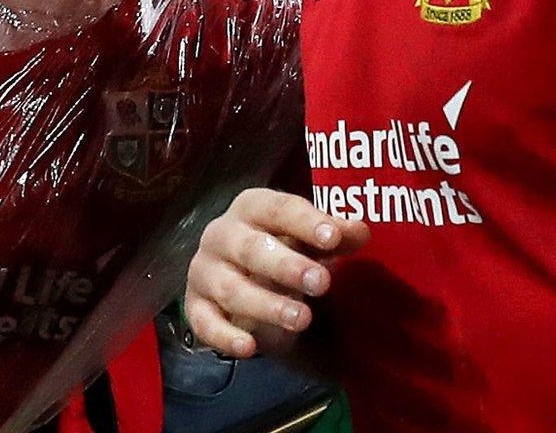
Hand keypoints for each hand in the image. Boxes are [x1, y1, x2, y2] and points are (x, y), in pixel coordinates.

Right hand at [185, 189, 369, 357]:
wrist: (242, 277)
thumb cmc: (283, 249)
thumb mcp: (310, 239)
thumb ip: (335, 235)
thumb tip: (360, 231)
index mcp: (250, 208)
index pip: (276, 208)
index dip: (305, 221)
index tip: (334, 238)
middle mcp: (221, 234)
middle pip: (251, 248)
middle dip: (287, 266)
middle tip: (322, 282)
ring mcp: (204, 271)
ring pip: (231, 289)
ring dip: (266, 305)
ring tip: (302, 320)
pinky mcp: (195, 306)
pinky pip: (205, 322)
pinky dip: (225, 336)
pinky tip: (250, 347)